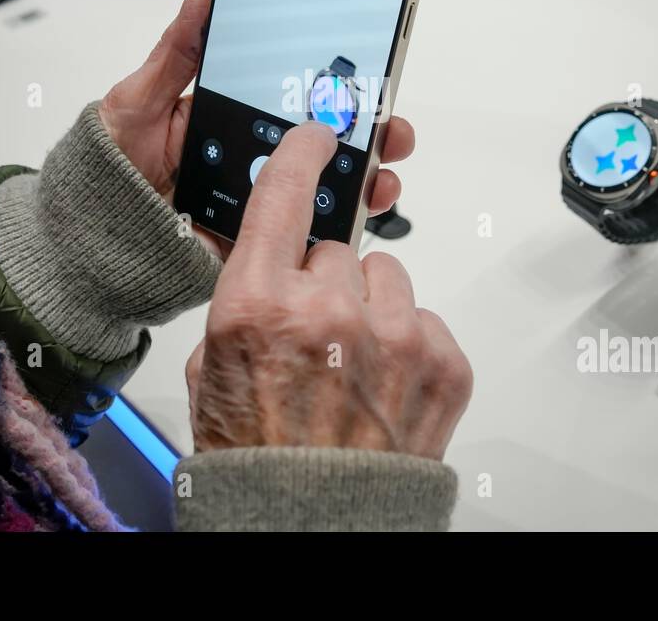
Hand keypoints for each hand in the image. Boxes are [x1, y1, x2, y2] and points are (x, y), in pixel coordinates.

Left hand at [97, 0, 415, 255]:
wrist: (83, 239)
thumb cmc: (108, 166)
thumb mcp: (138, 99)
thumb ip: (177, 51)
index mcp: (231, 114)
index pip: (293, 96)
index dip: (335, 88)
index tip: (369, 78)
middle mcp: (252, 156)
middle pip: (322, 143)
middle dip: (367, 135)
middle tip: (393, 130)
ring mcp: (256, 200)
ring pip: (321, 190)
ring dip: (362, 182)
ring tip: (381, 178)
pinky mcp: (252, 241)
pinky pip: (298, 238)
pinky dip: (334, 231)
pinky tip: (355, 221)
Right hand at [184, 122, 471, 459]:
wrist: (314, 525)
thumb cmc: (257, 459)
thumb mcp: (214, 366)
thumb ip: (245, 300)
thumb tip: (271, 257)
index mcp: (256, 306)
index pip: (283, 195)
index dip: (301, 154)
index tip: (318, 131)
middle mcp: (328, 311)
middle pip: (335, 249)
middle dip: (325, 282)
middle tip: (314, 337)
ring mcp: (394, 335)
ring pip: (388, 276)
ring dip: (371, 309)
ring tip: (354, 365)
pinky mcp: (443, 361)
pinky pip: (424, 317)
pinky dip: (407, 343)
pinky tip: (383, 385)